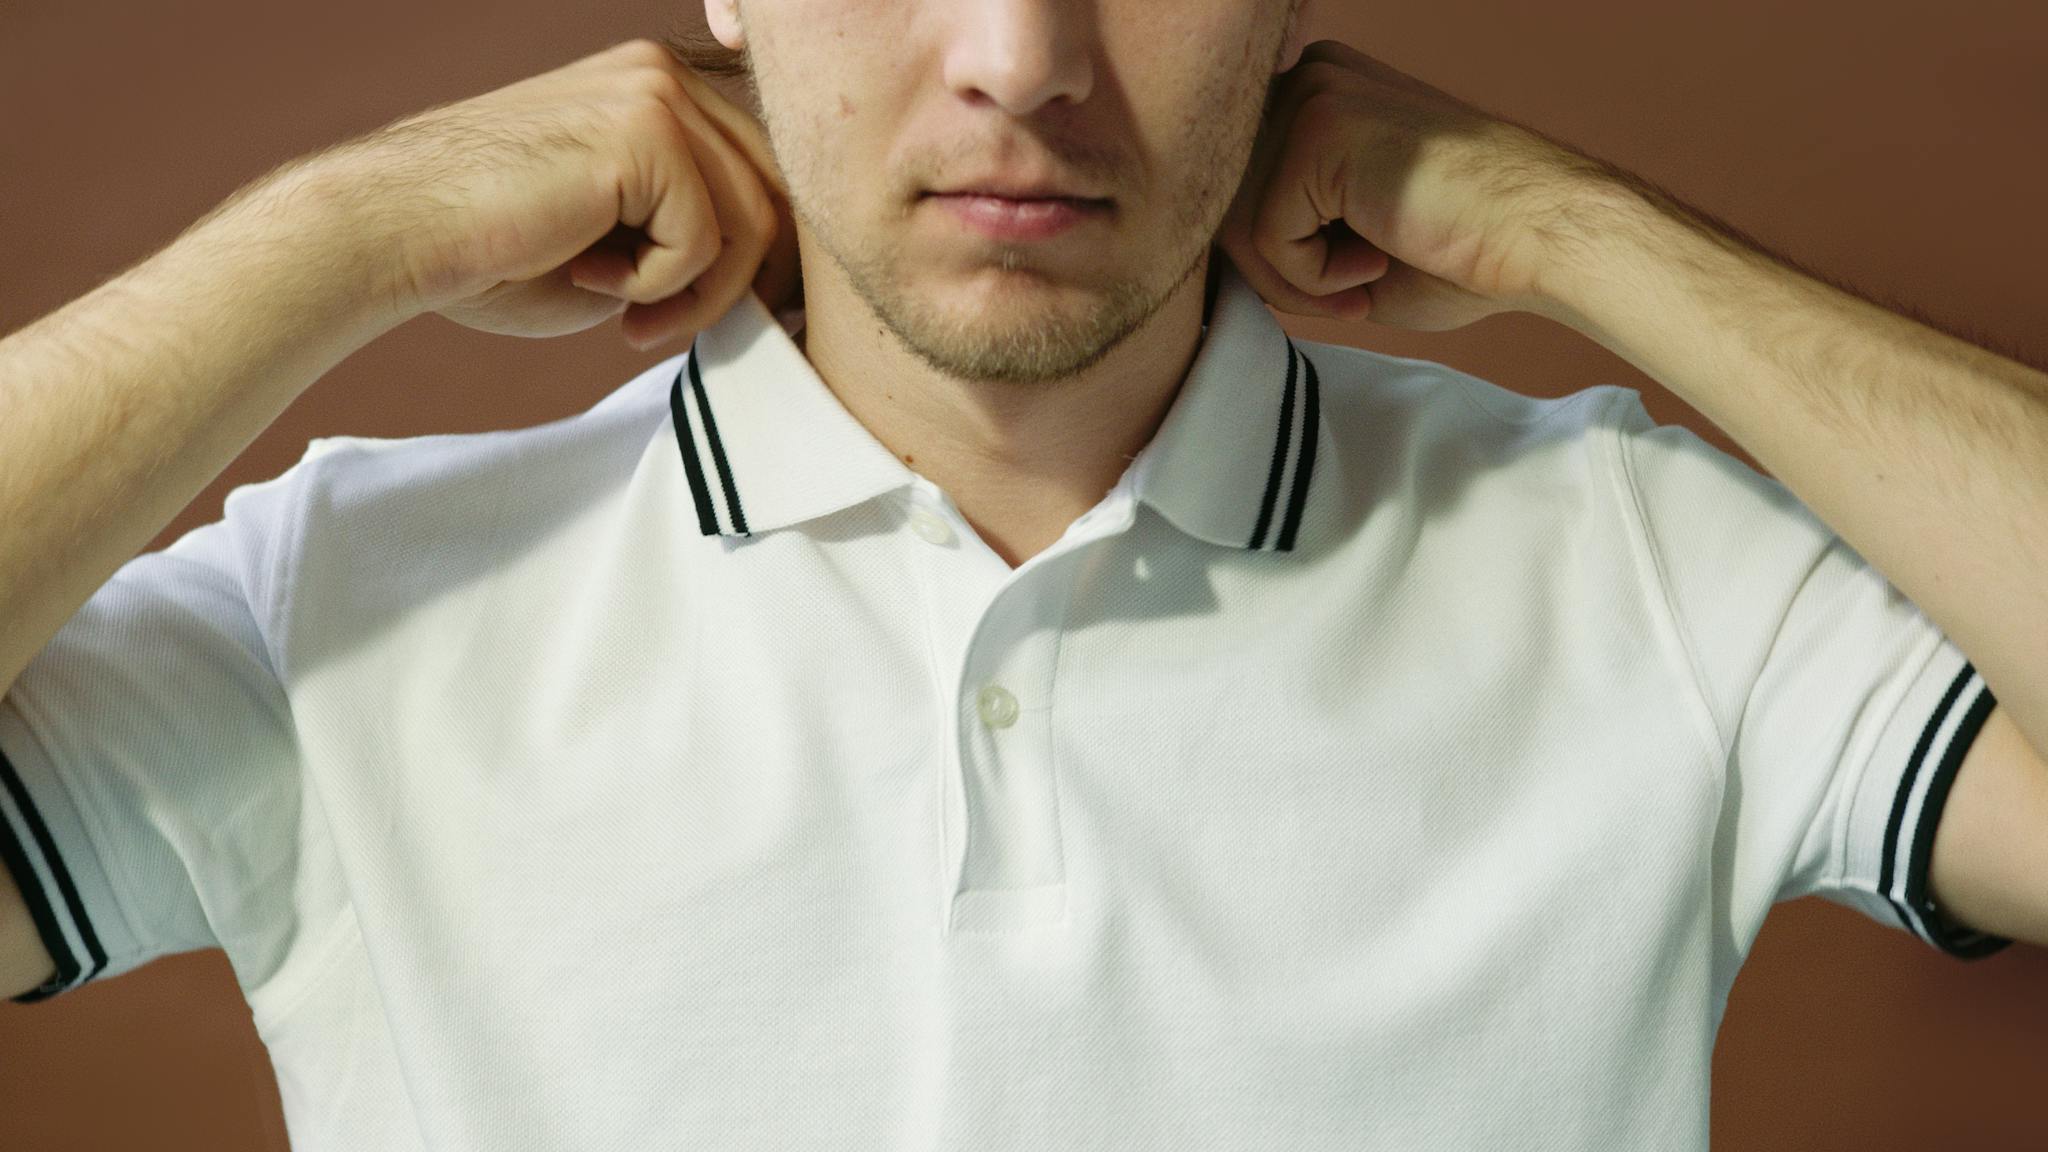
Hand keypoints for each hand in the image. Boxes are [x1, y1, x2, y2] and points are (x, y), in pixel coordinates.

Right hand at [290, 37, 798, 348]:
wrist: (398, 234)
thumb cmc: (494, 252)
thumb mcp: (625, 244)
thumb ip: (697, 241)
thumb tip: (780, 283)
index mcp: (660, 92)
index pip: (763, 176)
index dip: (759, 260)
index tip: (711, 316)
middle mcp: (665, 75)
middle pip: (774, 195)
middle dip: (737, 283)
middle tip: (665, 329)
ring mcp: (657, 92)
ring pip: (751, 222)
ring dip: (697, 296)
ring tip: (629, 319)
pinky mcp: (646, 129)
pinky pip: (706, 237)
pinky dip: (660, 285)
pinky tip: (591, 281)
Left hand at [1217, 39, 1602, 331]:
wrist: (1540, 236)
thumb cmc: (1458, 250)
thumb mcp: (1341, 238)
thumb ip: (1275, 232)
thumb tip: (1201, 264)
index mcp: (1313, 93)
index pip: (1236, 191)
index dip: (1276, 259)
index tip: (1343, 283)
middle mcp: (1306, 78)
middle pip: (1225, 206)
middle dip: (1278, 275)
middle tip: (1350, 294)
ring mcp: (1311, 97)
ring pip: (1236, 225)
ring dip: (1296, 282)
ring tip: (1364, 281)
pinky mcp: (1318, 132)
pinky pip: (1266, 238)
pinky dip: (1315, 278)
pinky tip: (1378, 259)